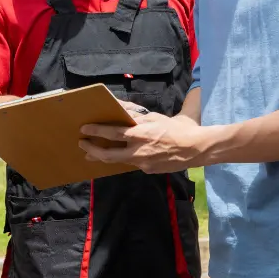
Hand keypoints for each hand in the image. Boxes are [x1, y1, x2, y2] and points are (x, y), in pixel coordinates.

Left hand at [79, 110, 206, 173]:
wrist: (196, 149)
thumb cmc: (178, 129)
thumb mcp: (156, 117)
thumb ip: (137, 114)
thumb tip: (121, 107)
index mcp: (140, 134)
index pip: (113, 133)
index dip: (97, 131)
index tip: (84, 129)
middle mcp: (138, 151)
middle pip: (109, 155)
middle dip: (93, 150)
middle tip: (82, 145)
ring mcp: (143, 163)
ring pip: (118, 161)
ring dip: (104, 157)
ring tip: (93, 155)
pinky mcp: (148, 170)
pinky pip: (133, 163)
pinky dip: (125, 158)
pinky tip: (122, 155)